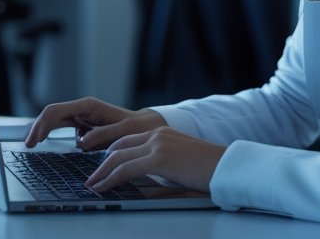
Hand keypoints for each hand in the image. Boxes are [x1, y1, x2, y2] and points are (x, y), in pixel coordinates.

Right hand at [25, 97, 164, 149]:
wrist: (147, 127)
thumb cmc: (138, 128)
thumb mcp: (123, 131)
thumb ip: (102, 135)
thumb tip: (80, 143)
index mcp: (88, 106)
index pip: (57, 111)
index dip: (42, 125)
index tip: (34, 140)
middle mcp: (82, 110)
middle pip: (52, 114)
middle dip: (38, 127)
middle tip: (28, 145)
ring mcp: (82, 117)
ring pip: (55, 119)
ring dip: (42, 129)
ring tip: (33, 144)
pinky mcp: (84, 126)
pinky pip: (63, 126)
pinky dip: (51, 133)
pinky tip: (45, 143)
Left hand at [85, 127, 225, 193]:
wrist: (227, 166)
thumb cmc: (208, 169)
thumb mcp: (178, 162)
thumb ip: (160, 165)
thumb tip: (143, 182)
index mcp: (161, 131)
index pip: (127, 140)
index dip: (111, 154)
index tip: (101, 167)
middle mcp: (156, 133)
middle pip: (119, 146)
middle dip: (102, 163)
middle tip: (92, 177)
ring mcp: (157, 143)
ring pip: (118, 157)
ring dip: (102, 172)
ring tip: (92, 185)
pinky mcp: (159, 158)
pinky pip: (126, 168)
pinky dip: (111, 178)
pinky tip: (103, 187)